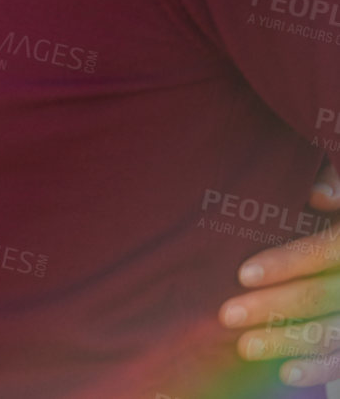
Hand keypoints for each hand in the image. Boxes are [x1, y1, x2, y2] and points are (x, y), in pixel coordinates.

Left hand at [220, 158, 339, 389]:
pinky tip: (286, 373)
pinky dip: (318, 369)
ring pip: (334, 333)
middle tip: (227, 315)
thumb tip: (316, 193)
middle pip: (324, 296)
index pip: (328, 252)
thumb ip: (330, 184)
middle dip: (275, 308)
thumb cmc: (331, 213)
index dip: (288, 263)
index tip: (242, 274)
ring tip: (245, 348)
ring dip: (288, 343)